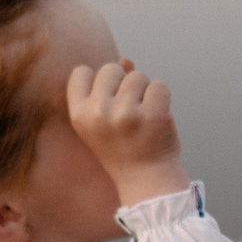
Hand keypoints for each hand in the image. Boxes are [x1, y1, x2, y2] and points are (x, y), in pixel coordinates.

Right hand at [68, 60, 191, 204]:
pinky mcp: (153, 114)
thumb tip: (126, 61)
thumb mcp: (103, 120)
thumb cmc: (124, 146)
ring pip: (138, 75)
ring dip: (144, 92)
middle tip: (128, 113)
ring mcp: (127, 114)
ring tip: (142, 118)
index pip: (81, 73)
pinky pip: (159, 85)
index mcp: (79, 115)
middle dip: (123, 84)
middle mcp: (99, 113)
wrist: (146, 180)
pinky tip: (157, 119)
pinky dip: (162, 98)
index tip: (107, 101)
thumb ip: (108, 88)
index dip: (97, 82)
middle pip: (111, 69)